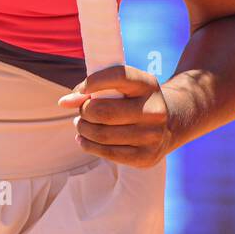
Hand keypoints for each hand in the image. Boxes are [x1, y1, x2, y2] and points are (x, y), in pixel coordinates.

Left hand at [57, 66, 172, 167]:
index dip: (93, 82)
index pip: (118, 76)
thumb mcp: (123, 86)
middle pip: (103, 111)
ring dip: (83, 129)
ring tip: (81, 125)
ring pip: (102, 134)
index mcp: (148, 85)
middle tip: (81, 111)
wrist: (170, 124)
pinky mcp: (146, 157)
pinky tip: (84, 140)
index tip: (80, 90)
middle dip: (84, 111)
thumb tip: (64, 102)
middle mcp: (154, 110)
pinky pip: (107, 153)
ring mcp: (152, 136)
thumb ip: (94, 88)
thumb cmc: (135, 101)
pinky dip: (88, 146)